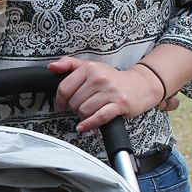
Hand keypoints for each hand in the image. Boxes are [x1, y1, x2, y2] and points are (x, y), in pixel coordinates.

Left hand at [47, 56, 168, 131]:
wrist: (139, 86)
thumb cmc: (112, 79)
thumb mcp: (91, 67)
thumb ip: (69, 65)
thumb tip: (52, 67)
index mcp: (90, 68)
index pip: (64, 88)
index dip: (60, 100)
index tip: (63, 104)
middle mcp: (100, 78)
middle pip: (73, 102)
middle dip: (74, 108)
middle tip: (81, 107)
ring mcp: (110, 91)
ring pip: (84, 111)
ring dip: (83, 116)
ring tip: (89, 112)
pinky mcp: (119, 104)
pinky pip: (98, 117)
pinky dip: (89, 124)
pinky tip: (84, 126)